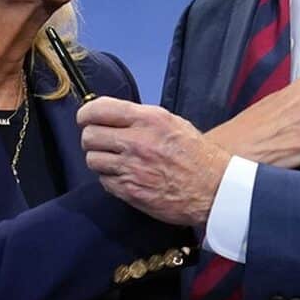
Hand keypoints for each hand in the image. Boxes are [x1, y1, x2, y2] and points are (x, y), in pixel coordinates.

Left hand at [79, 99, 230, 226]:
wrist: (213, 189)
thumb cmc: (195, 154)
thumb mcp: (172, 122)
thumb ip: (141, 118)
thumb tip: (112, 116)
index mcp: (147, 119)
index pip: (98, 109)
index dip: (86, 114)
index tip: (86, 118)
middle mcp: (136, 141)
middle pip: (89, 135)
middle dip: (91, 138)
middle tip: (102, 142)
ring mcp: (131, 167)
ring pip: (92, 159)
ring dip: (100, 160)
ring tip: (115, 161)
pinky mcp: (130, 190)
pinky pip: (104, 181)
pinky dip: (110, 179)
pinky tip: (125, 177)